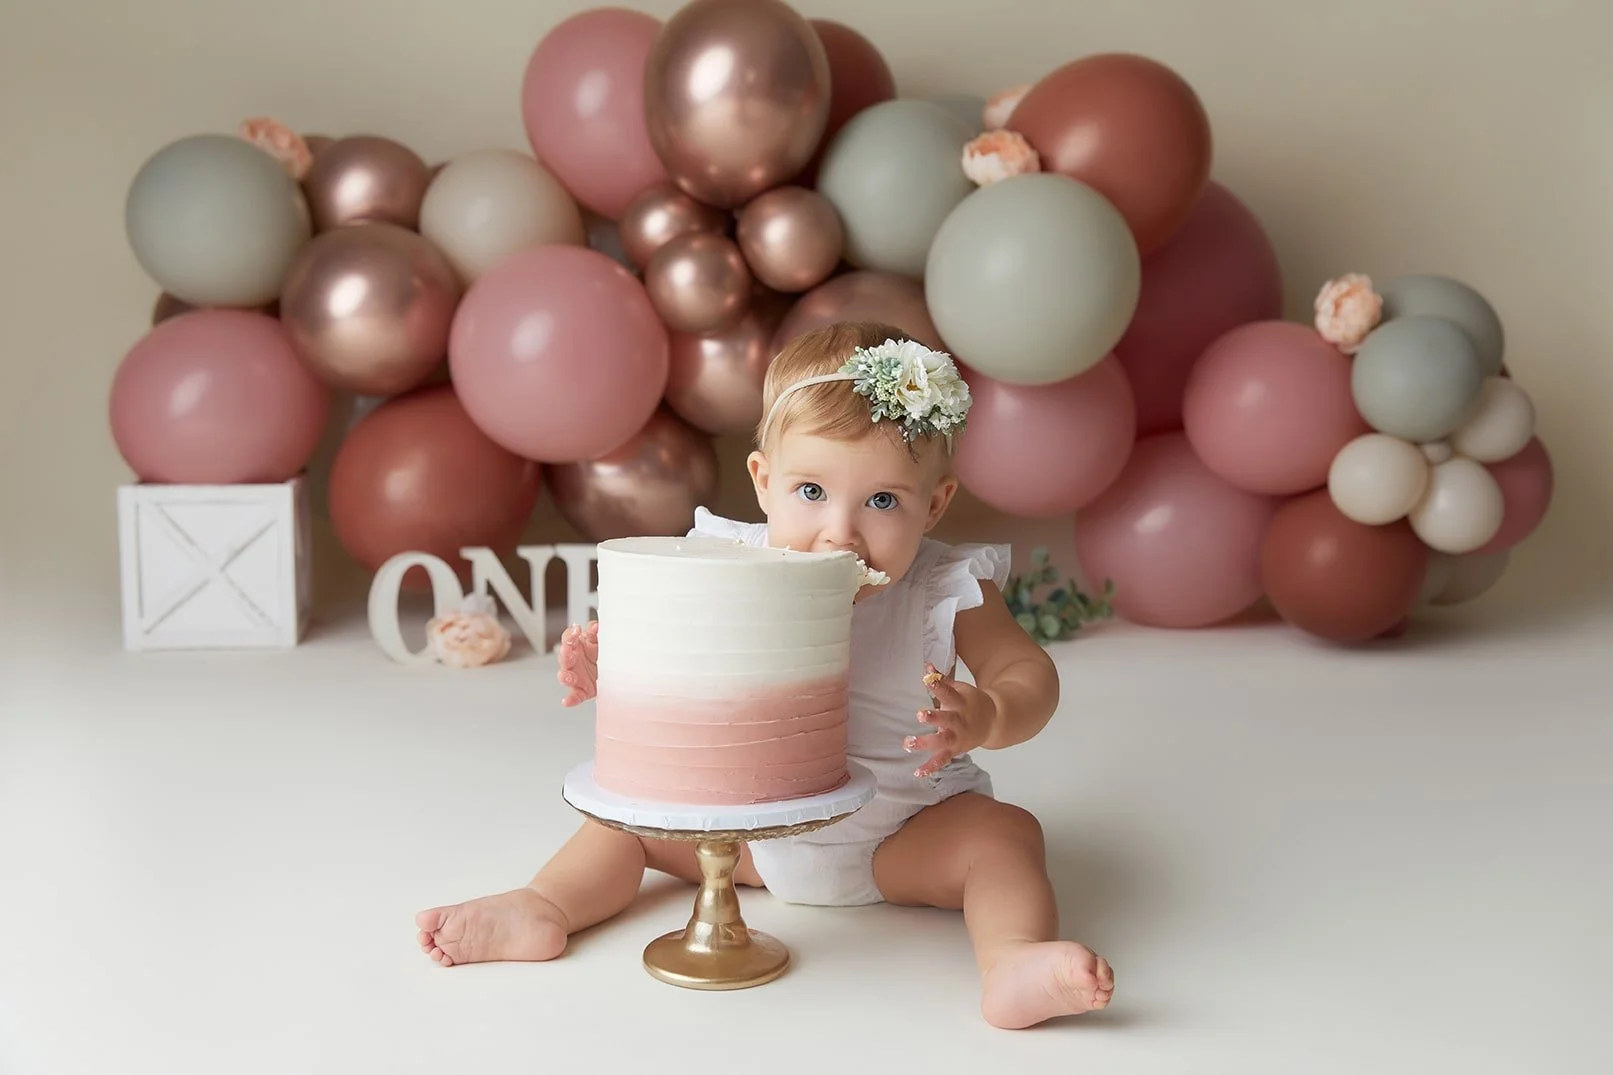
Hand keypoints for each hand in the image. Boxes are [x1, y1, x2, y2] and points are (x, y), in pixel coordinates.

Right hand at [557, 622, 598, 706]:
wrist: (613, 672)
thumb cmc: (603, 654)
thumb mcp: (601, 640)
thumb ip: (596, 633)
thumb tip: (595, 626)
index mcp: (577, 646)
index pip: (569, 638)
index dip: (571, 634)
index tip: (576, 630)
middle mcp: (574, 661)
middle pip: (564, 656)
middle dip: (565, 653)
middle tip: (567, 649)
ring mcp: (576, 676)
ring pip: (566, 676)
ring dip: (565, 676)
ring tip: (567, 676)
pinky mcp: (582, 691)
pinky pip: (574, 696)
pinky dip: (570, 700)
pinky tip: (566, 701)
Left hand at [904, 662, 998, 778]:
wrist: (994, 721)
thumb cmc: (971, 703)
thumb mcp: (960, 689)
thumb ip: (942, 680)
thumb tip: (927, 665)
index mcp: (960, 702)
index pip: (948, 692)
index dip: (937, 685)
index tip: (927, 678)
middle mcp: (959, 720)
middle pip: (947, 719)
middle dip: (934, 717)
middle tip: (920, 714)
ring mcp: (957, 737)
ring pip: (942, 741)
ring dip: (925, 743)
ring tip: (908, 743)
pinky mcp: (955, 750)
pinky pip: (942, 760)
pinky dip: (931, 767)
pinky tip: (918, 772)